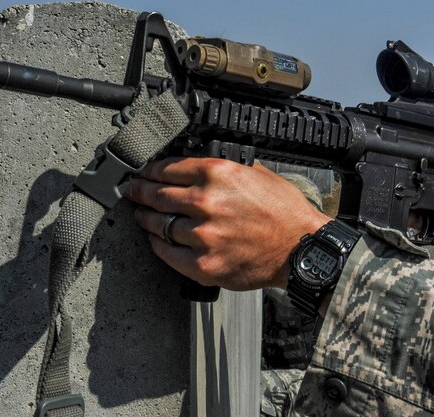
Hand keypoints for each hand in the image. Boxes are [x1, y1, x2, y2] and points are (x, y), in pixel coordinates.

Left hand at [124, 157, 329, 290]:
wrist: (302, 248)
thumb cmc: (285, 212)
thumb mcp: (258, 174)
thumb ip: (224, 170)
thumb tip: (195, 169)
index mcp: (219, 173)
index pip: (168, 168)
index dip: (149, 170)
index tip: (143, 172)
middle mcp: (206, 202)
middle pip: (157, 195)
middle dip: (140, 191)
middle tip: (131, 191)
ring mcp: (203, 236)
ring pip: (159, 225)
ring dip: (146, 219)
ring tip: (141, 216)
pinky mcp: (203, 265)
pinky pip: (167, 253)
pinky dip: (158, 245)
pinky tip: (156, 239)